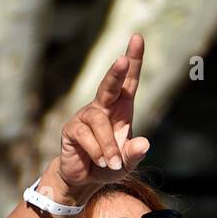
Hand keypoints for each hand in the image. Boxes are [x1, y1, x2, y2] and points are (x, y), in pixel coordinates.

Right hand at [57, 33, 150, 195]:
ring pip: (99, 122)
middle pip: (109, 85)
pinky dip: (97, 151)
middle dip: (116, 73)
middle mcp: (103, 107)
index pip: (128, 81)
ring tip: (112, 163)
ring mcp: (85, 116)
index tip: (137, 38)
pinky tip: (100, 161)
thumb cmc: (109, 164)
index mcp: (120, 109)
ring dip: (108, 145)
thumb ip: (134, 153)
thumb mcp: (127, 162)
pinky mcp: (72, 129)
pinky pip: (85, 136)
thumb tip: (144, 143)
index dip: (134, 60)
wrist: (84, 179)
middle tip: (122, 60)